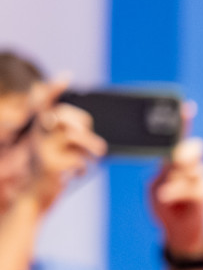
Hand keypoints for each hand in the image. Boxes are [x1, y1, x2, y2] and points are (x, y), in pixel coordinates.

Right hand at [25, 80, 105, 211]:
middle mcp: (37, 136)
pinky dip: (84, 166)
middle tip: (91, 137)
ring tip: (100, 151)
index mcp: (38, 129)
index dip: (54, 89)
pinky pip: (78, 160)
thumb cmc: (52, 167)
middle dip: (82, 124)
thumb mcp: (58, 148)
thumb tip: (88, 130)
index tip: (67, 75)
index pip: (45, 103)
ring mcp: (42, 150)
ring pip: (74, 136)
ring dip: (92, 144)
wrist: (35, 194)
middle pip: (65, 118)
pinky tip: (80, 173)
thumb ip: (70, 135)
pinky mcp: (50, 166)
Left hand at [150, 104, 202, 257]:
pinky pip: (192, 187)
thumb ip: (163, 171)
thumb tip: (173, 162)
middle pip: (192, 148)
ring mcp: (200, 178)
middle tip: (176, 159)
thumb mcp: (155, 185)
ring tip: (164, 193)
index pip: (179, 136)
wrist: (177, 232)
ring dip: (175, 181)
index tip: (186, 107)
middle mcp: (191, 165)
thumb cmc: (164, 206)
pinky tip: (167, 198)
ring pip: (190, 169)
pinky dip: (177, 193)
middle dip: (184, 152)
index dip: (183, 121)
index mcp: (175, 159)